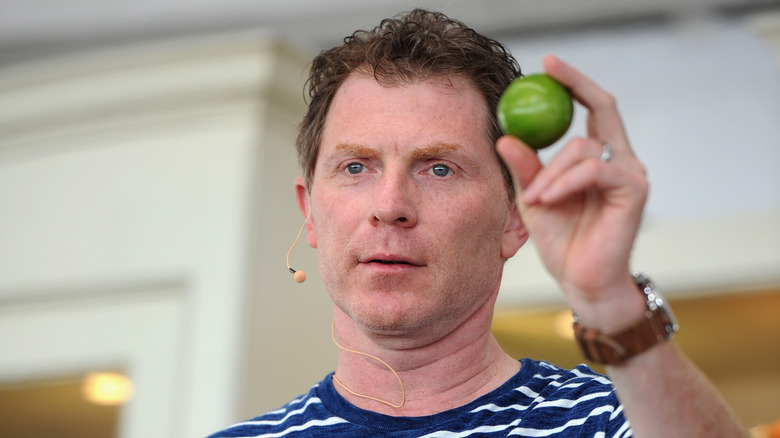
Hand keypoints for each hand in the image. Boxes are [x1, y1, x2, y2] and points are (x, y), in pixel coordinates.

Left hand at [497, 55, 647, 329]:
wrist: (582, 282)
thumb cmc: (562, 243)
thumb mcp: (534, 199)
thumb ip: (525, 169)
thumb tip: (505, 136)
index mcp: (599, 159)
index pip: (593, 110)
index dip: (575, 83)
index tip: (548, 64)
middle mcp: (620, 160)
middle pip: (603, 108)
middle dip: (574, 85)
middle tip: (546, 70)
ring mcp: (630, 174)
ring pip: (583, 148)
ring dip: (549, 171)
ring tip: (533, 199)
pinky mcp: (634, 190)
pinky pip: (592, 171)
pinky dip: (563, 182)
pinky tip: (546, 200)